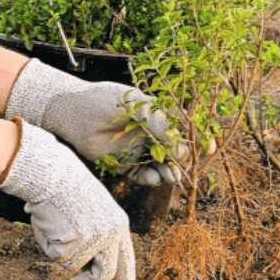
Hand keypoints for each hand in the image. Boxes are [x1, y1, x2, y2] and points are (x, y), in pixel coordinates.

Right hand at [0, 120, 135, 279]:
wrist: (54, 173)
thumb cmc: (68, 193)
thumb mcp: (93, 214)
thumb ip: (97, 241)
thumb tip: (93, 276)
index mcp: (120, 226)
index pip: (127, 262)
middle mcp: (112, 233)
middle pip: (106, 274)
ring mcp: (94, 238)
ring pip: (74, 267)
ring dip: (61, 256)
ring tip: (54, 234)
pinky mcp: (74, 240)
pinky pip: (57, 256)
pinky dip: (48, 245)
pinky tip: (49, 224)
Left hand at [5, 59, 183, 185]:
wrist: (70, 113)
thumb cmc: (102, 101)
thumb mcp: (135, 106)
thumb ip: (158, 124)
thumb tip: (180, 147)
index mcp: (156, 114)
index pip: (183, 128)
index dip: (198, 139)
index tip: (209, 148)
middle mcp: (150, 133)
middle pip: (176, 150)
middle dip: (184, 161)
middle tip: (186, 168)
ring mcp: (138, 149)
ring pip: (162, 165)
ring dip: (169, 172)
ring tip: (170, 176)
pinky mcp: (124, 164)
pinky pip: (143, 175)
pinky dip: (151, 178)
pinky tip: (153, 177)